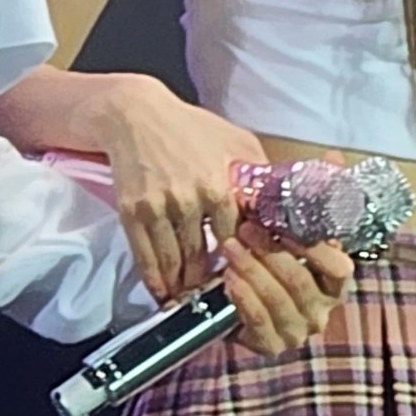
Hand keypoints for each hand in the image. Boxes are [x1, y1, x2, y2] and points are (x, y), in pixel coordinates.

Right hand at [92, 76, 341, 305]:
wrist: (135, 115)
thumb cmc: (190, 126)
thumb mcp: (235, 140)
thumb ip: (258, 173)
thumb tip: (283, 200)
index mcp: (220, 186)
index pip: (236, 240)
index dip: (242, 263)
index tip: (247, 280)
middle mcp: (189, 201)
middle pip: (202, 259)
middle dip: (210, 283)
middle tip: (218, 300)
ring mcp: (158, 208)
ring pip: (173, 263)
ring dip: (182, 287)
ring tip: (190, 300)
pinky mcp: (132, 212)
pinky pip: (144, 255)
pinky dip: (154, 279)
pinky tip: (162, 291)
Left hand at [219, 219, 354, 355]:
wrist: (232, 307)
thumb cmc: (263, 266)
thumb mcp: (278, 244)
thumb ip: (285, 225)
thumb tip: (268, 194)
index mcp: (332, 286)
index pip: (339, 269)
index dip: (316, 248)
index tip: (286, 223)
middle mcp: (320, 312)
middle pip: (300, 281)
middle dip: (271, 251)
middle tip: (246, 228)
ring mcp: (297, 331)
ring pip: (277, 299)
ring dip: (251, 269)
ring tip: (230, 247)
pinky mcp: (272, 345)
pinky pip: (258, 320)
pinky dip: (243, 296)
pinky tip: (229, 277)